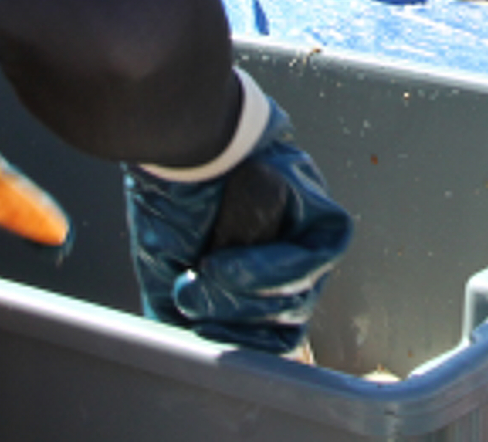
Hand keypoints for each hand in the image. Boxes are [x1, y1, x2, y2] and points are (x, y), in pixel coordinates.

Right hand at [124, 83, 353, 353]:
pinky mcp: (320, 206)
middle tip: (199, 305)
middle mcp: (284, 250)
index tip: (208, 337)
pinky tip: (234, 264)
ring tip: (206, 275)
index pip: (271, 323)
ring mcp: (305, 230)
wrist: (179, 141)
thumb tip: (197, 345)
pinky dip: (275, 271)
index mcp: (254, 266)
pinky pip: (317, 255)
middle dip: (241, 321)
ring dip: (248, 296)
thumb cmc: (169, 198)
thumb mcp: (167, 267)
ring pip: (300, 293)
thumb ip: (186, 309)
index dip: (244, 339)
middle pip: (288, 315)